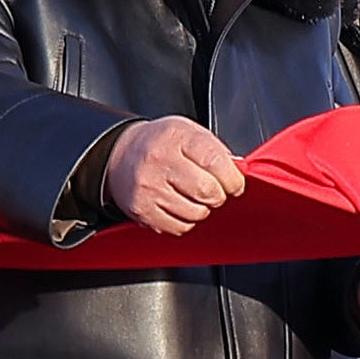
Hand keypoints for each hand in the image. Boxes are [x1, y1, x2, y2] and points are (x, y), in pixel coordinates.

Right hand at [104, 114, 245, 236]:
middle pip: (207, 190)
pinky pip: (178, 227)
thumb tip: (238, 172)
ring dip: (202, 209)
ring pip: (195, 212)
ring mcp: (148, 187)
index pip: (214, 161)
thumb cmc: (161, 144)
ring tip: (194, 197)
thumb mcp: (188, 132)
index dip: (232, 178)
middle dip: (219, 196)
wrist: (121, 155)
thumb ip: (216, 150)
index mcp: (176, 137)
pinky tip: (180, 206)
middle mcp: (159, 160)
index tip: (235, 184)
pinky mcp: (141, 210)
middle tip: (216, 192)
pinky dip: (186, 221)